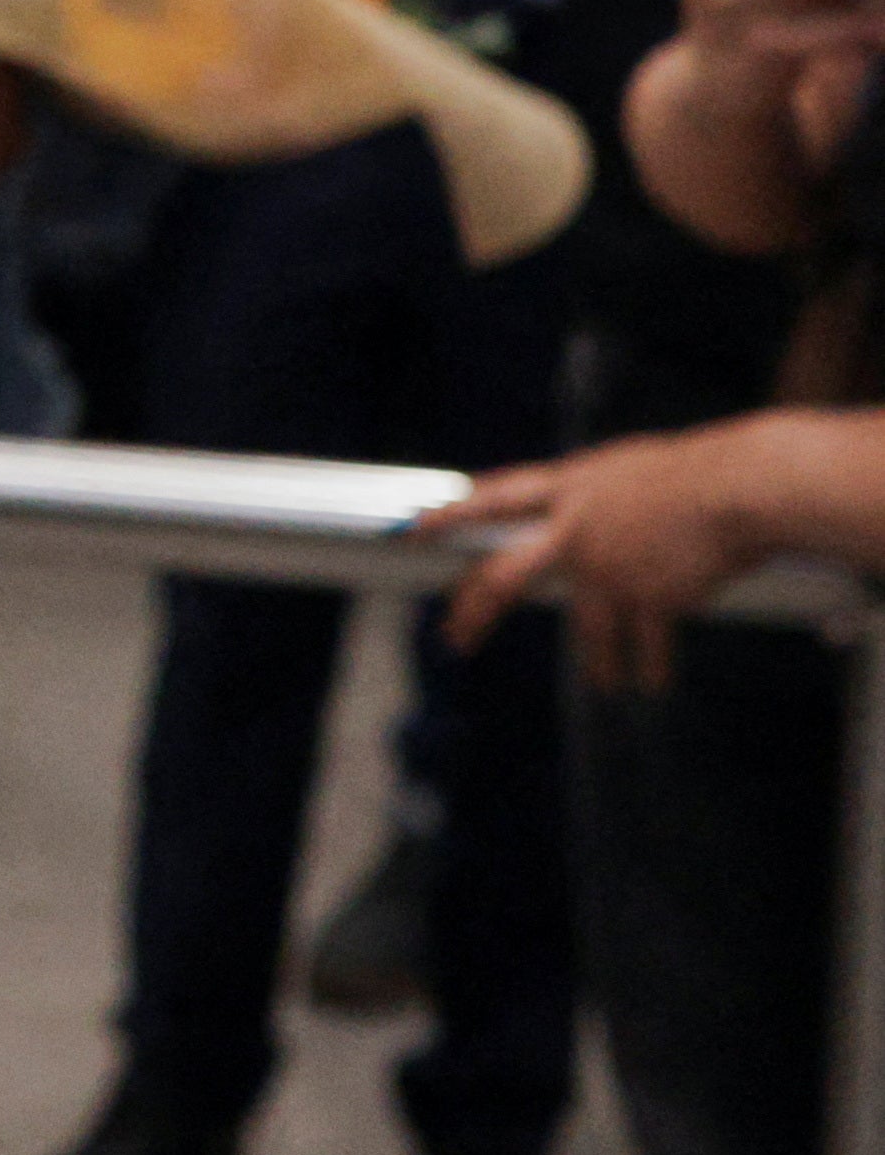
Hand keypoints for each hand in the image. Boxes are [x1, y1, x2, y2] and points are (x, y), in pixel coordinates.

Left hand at [420, 418, 804, 692]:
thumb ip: (595, 498)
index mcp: (570, 489)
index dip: (451, 514)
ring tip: (607, 684)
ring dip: (599, 664)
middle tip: (455, 639)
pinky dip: (650, 669)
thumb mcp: (629, 470)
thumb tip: (577, 516)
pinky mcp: (646, 600)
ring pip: (587, 632)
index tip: (414, 528)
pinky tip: (651, 683)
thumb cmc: (698, 472)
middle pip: (504, 576)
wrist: (740, 490)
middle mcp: (575, 532)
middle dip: (474, 611)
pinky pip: (644, 649)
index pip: (494, 499)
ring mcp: (606, 569)